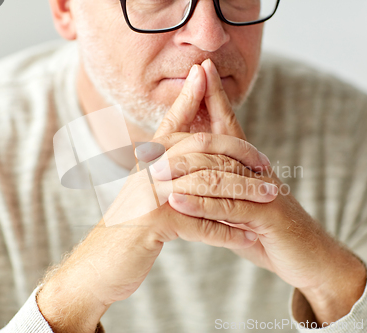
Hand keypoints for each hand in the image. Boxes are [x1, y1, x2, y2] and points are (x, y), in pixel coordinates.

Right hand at [36, 60, 267, 332]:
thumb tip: (190, 153)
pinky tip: (245, 237)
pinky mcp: (151, 222)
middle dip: (240, 154)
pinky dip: (224, 232)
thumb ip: (164, 169)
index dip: (191, 97)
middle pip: (202, 148)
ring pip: (207, 184)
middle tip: (268, 165)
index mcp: (147, 160)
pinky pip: (197, 223)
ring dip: (242, 193)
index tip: (210, 78)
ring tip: (269, 199)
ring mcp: (148, 194)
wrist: (96, 266)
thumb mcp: (145, 193)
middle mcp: (147, 170)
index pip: (175, 121)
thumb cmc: (128, 229)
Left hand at [151, 59, 366, 324]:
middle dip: (210, 100)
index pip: (229, 126)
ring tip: (166, 134)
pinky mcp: (267, 218)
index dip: (216, 97)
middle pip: (227, 133)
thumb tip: (188, 182)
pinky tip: (176, 201)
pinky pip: (229, 208)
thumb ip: (217, 192)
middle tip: (195, 69)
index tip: (203, 68)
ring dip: (192, 153)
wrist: (311, 258)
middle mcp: (256, 173)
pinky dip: (201, 205)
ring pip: (222, 168)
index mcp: (249, 169)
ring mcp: (262, 193)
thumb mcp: (240, 208)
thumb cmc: (269, 232)